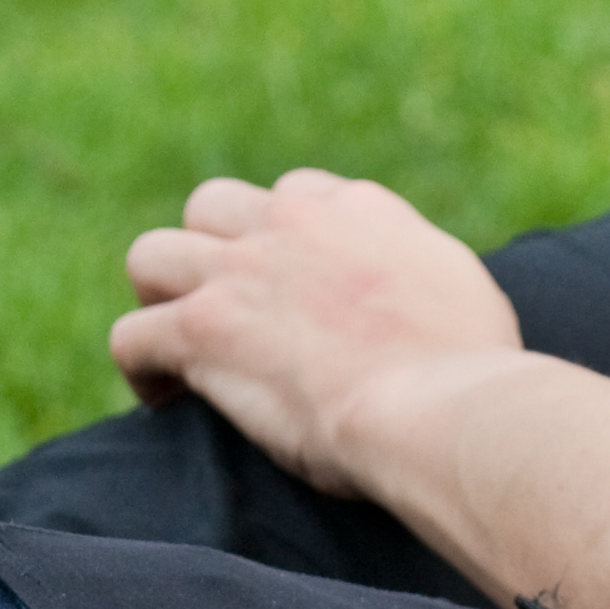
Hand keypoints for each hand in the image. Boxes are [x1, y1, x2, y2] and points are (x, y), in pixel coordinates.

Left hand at [110, 168, 519, 497]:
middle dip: (211, 255)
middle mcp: (290, 224)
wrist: (445, 407)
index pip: (297, 201)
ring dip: (159, 298)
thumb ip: (424, 273)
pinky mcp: (204, 329)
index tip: (294, 295)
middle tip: (225, 312)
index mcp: (358, 210)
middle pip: (213, 209)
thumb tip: (420, 293)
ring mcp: (240, 273)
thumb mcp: (465, 291)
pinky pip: (134, 335)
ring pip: (153, 257)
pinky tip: (162, 399)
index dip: (286, 247)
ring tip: (176, 348)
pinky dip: (142, 367)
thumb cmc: (475, 372)